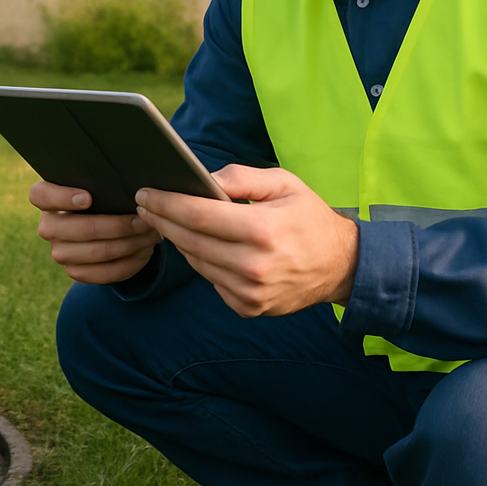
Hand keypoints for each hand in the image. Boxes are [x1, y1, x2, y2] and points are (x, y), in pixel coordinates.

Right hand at [30, 181, 162, 284]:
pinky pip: (105, 273)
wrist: (104, 222)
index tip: (88, 198)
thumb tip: (133, 187)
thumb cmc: (102, 194)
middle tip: (144, 218)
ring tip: (151, 233)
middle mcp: (48, 227)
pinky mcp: (76, 271)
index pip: (40, 195)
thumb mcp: (98, 183)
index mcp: (46, 198)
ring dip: (130, 244)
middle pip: (81, 229)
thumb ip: (103, 180)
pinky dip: (130, 262)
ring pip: (98, 252)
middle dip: (118, 225)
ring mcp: (60, 252)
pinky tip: (145, 251)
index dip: (62, 197)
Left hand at [133, 164, 358, 316]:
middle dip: (162, 220)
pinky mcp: (249, 308)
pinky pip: (211, 281)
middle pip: (190, 241)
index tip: (145, 194)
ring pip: (197, 263)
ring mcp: (251, 292)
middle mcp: (254, 266)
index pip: (198, 215)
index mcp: (262, 230)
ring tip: (165, 221)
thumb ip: (241, 178)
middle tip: (145, 205)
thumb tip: (202, 179)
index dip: (166, 204)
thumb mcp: (284, 183)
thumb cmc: (308, 217)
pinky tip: (196, 245)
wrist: (341, 265)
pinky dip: (201, 262)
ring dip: (177, 241)